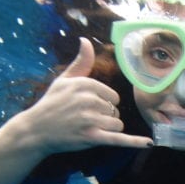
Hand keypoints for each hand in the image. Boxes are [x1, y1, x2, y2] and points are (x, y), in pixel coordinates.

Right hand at [17, 38, 151, 154]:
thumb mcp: (64, 80)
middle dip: (105, 116)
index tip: (87, 107)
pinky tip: (148, 143)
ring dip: (106, 129)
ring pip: (117, 124)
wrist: (36, 130)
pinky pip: (119, 139)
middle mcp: (88, 100)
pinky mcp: (91, 137)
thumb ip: (81, 62)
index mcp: (85, 84)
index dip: (104, 104)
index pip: (113, 96)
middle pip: (116, 110)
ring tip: (86, 128)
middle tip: (84, 119)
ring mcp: (90, 119)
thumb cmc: (51, 104)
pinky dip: (134, 142)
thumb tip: (86, 40)